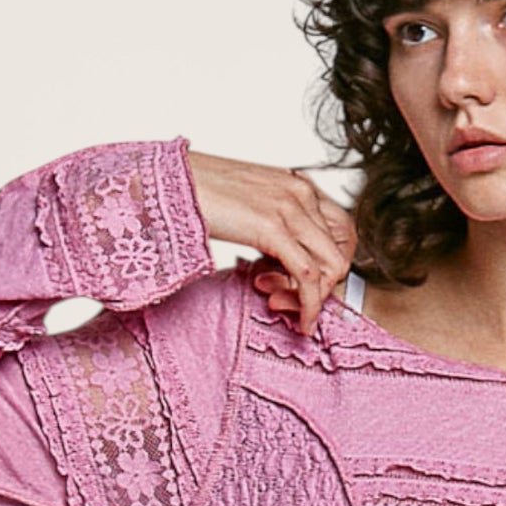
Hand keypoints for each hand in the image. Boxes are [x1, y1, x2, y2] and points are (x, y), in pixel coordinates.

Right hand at [184, 149, 357, 336]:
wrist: (164, 182)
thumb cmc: (194, 195)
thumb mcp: (248, 207)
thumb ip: (274, 225)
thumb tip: (283, 260)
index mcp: (296, 184)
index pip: (342, 230)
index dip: (332, 263)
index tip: (308, 285)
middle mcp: (300, 191)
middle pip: (342, 249)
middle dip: (327, 285)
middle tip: (297, 304)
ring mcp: (289, 207)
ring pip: (331, 266)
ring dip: (315, 298)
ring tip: (287, 311)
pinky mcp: (273, 227)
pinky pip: (310, 277)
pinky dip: (311, 305)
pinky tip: (302, 323)